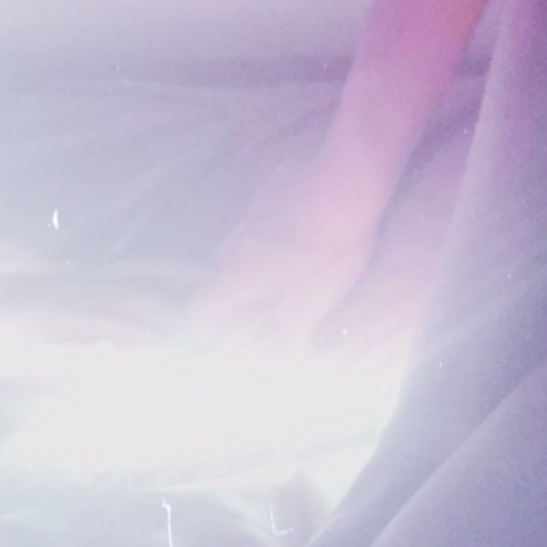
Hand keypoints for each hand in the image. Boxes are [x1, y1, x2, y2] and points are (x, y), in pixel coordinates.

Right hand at [189, 137, 393, 346]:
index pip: (200, 307)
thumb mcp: (309, 306)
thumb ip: (285, 335)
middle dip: (230, 296)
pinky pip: (261, 220)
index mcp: (237, 275)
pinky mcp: (272, 191)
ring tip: (279, 274)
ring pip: (240, 246)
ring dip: (250, 264)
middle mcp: (235, 243)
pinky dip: (270, 235)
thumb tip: (276, 359)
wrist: (346, 188)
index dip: (202, 328)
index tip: (209, 339)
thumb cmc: (327, 252)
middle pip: (218, 276)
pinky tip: (298, 236)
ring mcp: (252, 213)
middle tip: (251, 310)